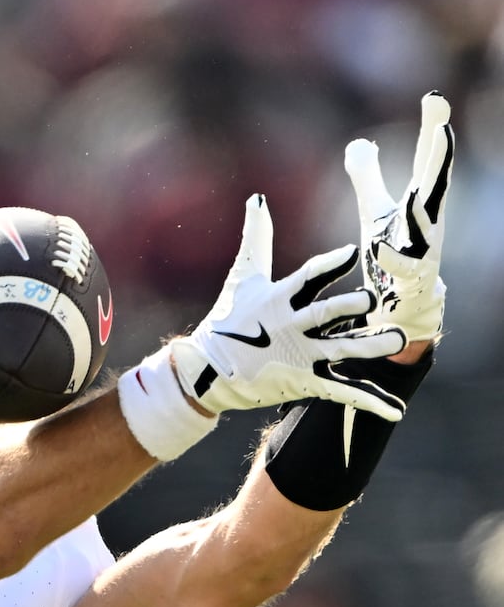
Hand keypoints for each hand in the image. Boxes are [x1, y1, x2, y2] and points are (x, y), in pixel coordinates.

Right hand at [169, 194, 408, 420]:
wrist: (207, 370)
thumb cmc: (228, 318)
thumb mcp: (242, 275)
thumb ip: (257, 237)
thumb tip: (258, 198)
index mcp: (279, 298)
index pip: (307, 277)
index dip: (330, 264)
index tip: (352, 252)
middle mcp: (292, 326)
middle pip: (326, 313)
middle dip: (349, 307)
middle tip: (371, 300)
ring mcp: (300, 356)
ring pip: (342, 350)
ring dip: (371, 346)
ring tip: (398, 340)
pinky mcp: (305, 382)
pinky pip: (343, 391)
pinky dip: (370, 400)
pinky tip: (396, 408)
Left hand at [344, 91, 454, 342]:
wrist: (398, 308)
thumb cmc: (392, 257)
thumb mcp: (376, 212)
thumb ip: (368, 177)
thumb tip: (358, 142)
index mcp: (419, 205)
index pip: (427, 163)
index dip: (431, 132)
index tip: (435, 99)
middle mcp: (426, 225)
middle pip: (433, 186)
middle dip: (437, 159)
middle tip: (441, 130)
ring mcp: (421, 253)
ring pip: (423, 227)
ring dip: (419, 207)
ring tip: (414, 187)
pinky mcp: (408, 283)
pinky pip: (403, 270)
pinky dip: (393, 259)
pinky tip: (382, 247)